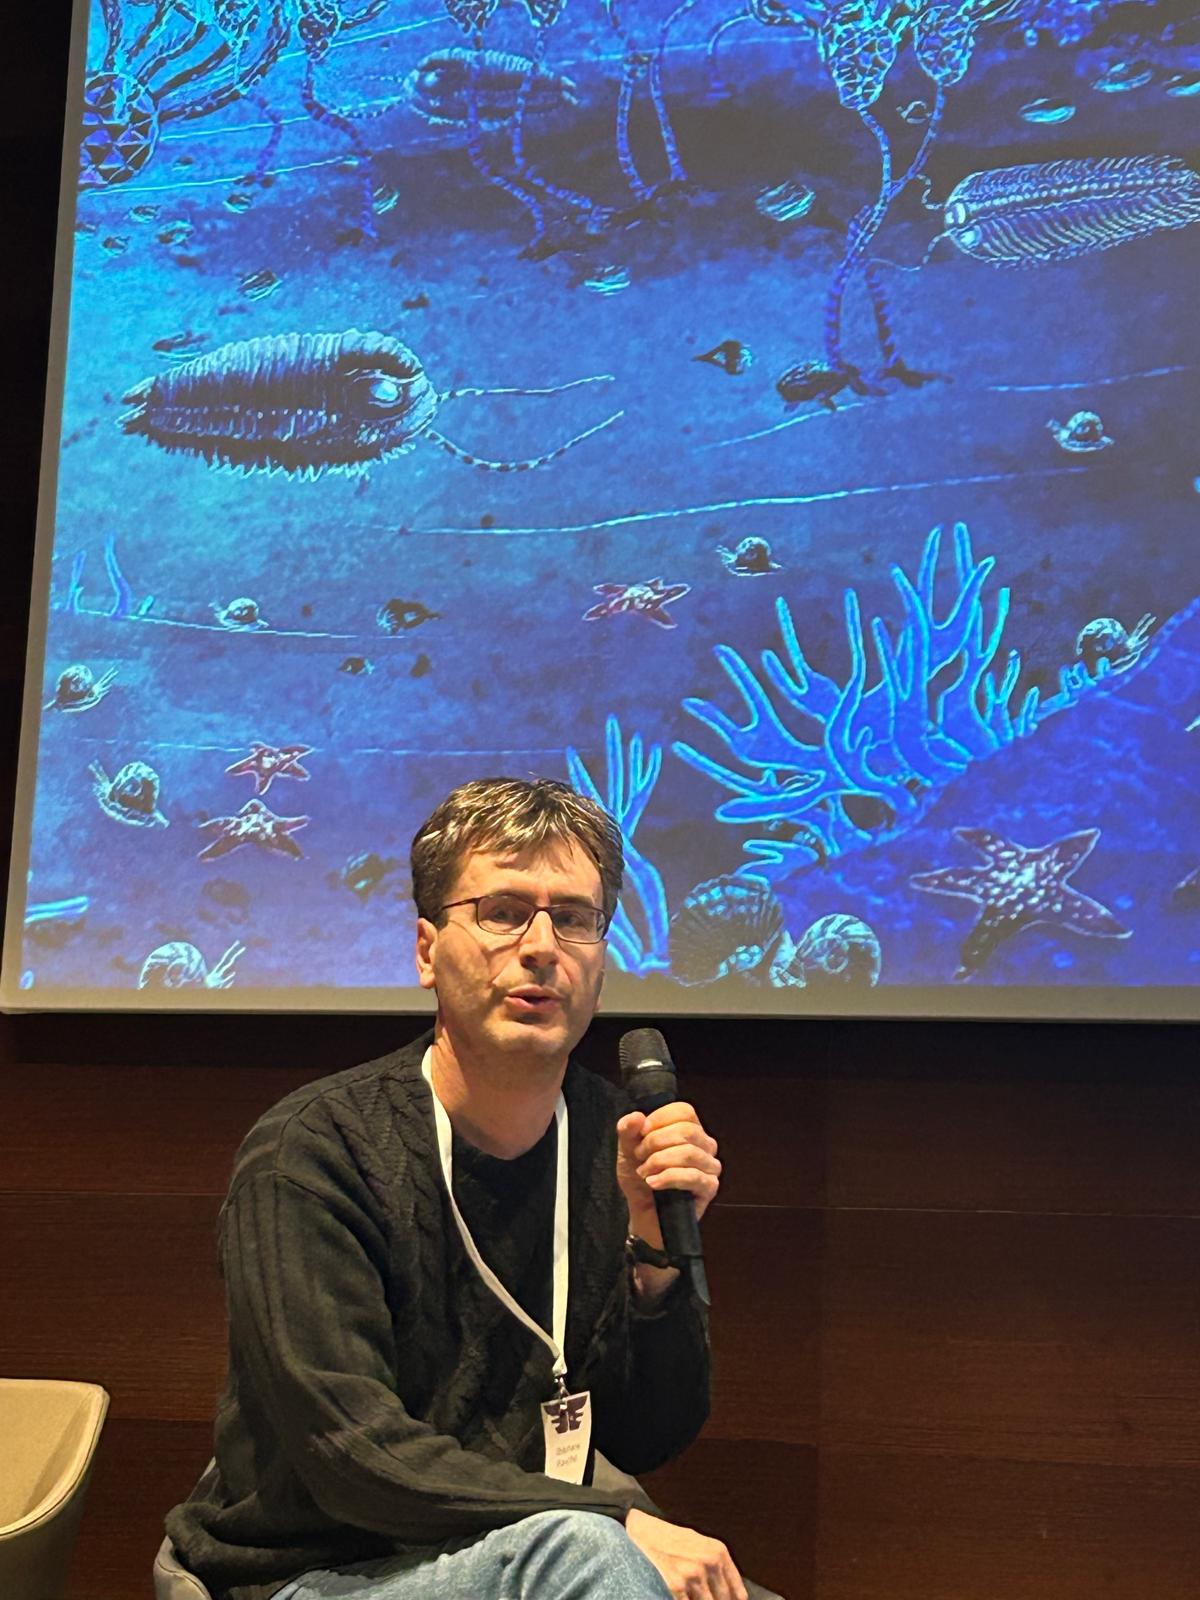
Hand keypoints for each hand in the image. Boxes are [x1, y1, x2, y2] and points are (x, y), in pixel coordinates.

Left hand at [616, 1102, 720, 1234]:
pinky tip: (653, 1183)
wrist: (643, 1211)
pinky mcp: (709, 1188)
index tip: (640, 1133)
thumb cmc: (641, 1176)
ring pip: (689, 1153)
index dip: (659, 1119)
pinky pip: (692, 1177)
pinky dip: (668, 1178)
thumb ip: (628, 1129)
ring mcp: (710, 1167)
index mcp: (690, 1129)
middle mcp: (705, 1145)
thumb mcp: (628, 1148)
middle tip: (640, 1156)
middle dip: (656, 1142)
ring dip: (660, 1161)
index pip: (684, 1111)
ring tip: (644, 1172)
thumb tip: (637, 1117)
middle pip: (687, 1131)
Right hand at [625, 1507, 747, 1599]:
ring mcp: (693, 1575)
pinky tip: (683, 1597)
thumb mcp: (700, 1544)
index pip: (737, 1593)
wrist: (642, 1531)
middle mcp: (709, 1563)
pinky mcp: (676, 1585)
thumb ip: (717, 1567)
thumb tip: (735, 1595)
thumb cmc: (671, 1539)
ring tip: (694, 1597)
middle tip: (705, 1597)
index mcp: (718, 1552)